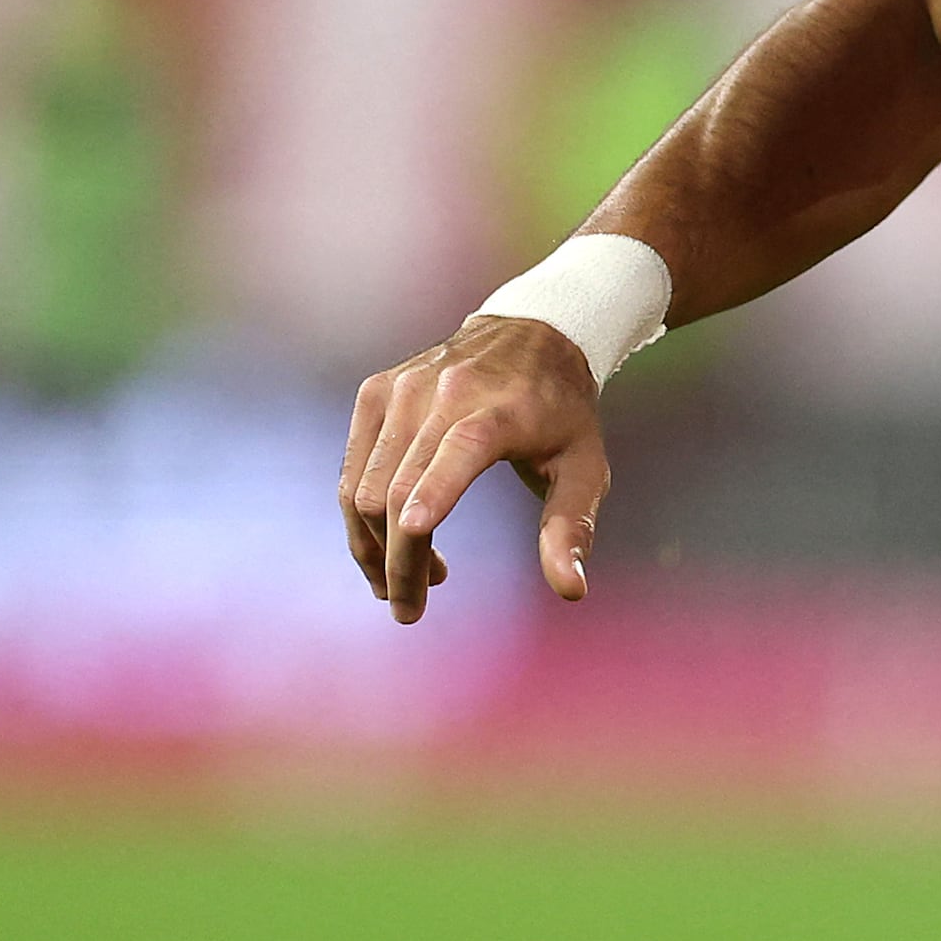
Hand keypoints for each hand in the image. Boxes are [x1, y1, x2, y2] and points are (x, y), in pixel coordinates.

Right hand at [340, 315, 612, 622]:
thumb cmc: (564, 411)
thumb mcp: (586, 466)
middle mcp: (443, 393)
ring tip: (404, 583)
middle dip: (398, 562)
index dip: (431, 498)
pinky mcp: (375, 393)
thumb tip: (572, 590)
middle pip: (399, 491)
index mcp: (500, 409)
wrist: (533, 331)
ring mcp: (401, 389)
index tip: (414, 547)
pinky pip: (354, 469)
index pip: (459, 451)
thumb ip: (571, 527)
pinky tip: (391, 543)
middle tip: (411, 609)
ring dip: (373, 548)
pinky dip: (362, 516)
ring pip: (365, 487)